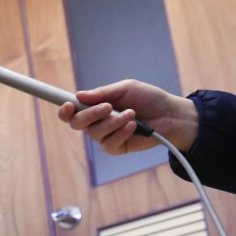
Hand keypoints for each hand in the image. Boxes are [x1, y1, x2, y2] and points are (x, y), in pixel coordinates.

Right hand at [57, 79, 197, 154]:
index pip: (72, 111)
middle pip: (77, 123)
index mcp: (95, 107)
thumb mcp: (126, 88)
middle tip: (108, 107)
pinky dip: (121, 132)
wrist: (170, 114)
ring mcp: (105, 136)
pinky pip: (108, 143)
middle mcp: (96, 122)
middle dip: (90, 114)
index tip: (68, 104)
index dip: (65, 109)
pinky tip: (133, 126)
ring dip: (113, 122)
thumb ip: (102, 93)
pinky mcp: (115, 147)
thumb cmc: (148, 99)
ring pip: (94, 133)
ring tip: (131, 114)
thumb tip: (79, 95)